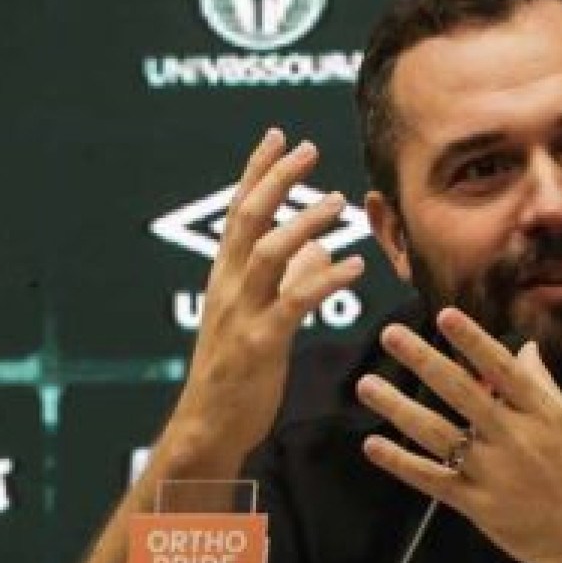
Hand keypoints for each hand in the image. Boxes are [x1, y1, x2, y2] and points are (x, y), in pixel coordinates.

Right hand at [166, 129, 364, 468]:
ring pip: (267, 253)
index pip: (239, 211)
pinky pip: (293, 302)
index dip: (257, 171)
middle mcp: (227, 287)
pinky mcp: (260, 344)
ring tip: (338, 201)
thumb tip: (321, 247)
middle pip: (247, 219)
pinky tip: (353, 265)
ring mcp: (241, 314)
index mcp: (224, 278)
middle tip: (308, 148)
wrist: (209, 427)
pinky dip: (324, 279)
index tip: (278, 135)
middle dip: (276, 179)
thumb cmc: (236, 375)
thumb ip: (290, 280)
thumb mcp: (261, 318)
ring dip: (302, 222)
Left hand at [355, 307, 561, 562]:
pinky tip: (373, 444)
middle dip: (424, 361)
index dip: (473, 341)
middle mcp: (517, 440)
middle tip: (391, 334)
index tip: (445, 316)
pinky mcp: (479, 507)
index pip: (502, 369)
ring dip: (399, 408)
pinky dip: (401, 463)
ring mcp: (495, 474)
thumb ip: (542, 384)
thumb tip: (525, 346)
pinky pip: (433, 480)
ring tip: (367, 385)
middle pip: (463, 393)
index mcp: (542, 414)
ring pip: (438, 434)